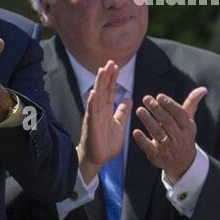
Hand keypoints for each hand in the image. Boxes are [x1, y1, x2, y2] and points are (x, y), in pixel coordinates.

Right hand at [76, 60, 129, 180]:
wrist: (98, 158)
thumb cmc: (106, 142)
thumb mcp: (119, 124)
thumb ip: (122, 111)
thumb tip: (128, 99)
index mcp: (106, 110)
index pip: (109, 91)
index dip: (112, 79)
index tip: (116, 66)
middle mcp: (98, 110)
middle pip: (103, 89)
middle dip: (106, 76)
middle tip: (110, 62)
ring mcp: (94, 116)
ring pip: (97, 96)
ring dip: (99, 83)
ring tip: (102, 70)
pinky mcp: (91, 125)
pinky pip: (91, 112)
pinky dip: (92, 102)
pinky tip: (93, 92)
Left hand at [133, 87, 206, 183]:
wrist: (183, 162)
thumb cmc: (183, 136)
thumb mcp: (189, 121)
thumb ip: (192, 104)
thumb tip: (203, 89)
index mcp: (187, 128)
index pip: (180, 115)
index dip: (170, 105)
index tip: (160, 96)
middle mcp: (179, 138)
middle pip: (168, 122)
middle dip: (157, 110)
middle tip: (146, 99)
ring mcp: (168, 148)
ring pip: (158, 133)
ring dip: (148, 121)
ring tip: (140, 110)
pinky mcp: (157, 156)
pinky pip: (149, 148)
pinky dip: (142, 140)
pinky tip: (135, 131)